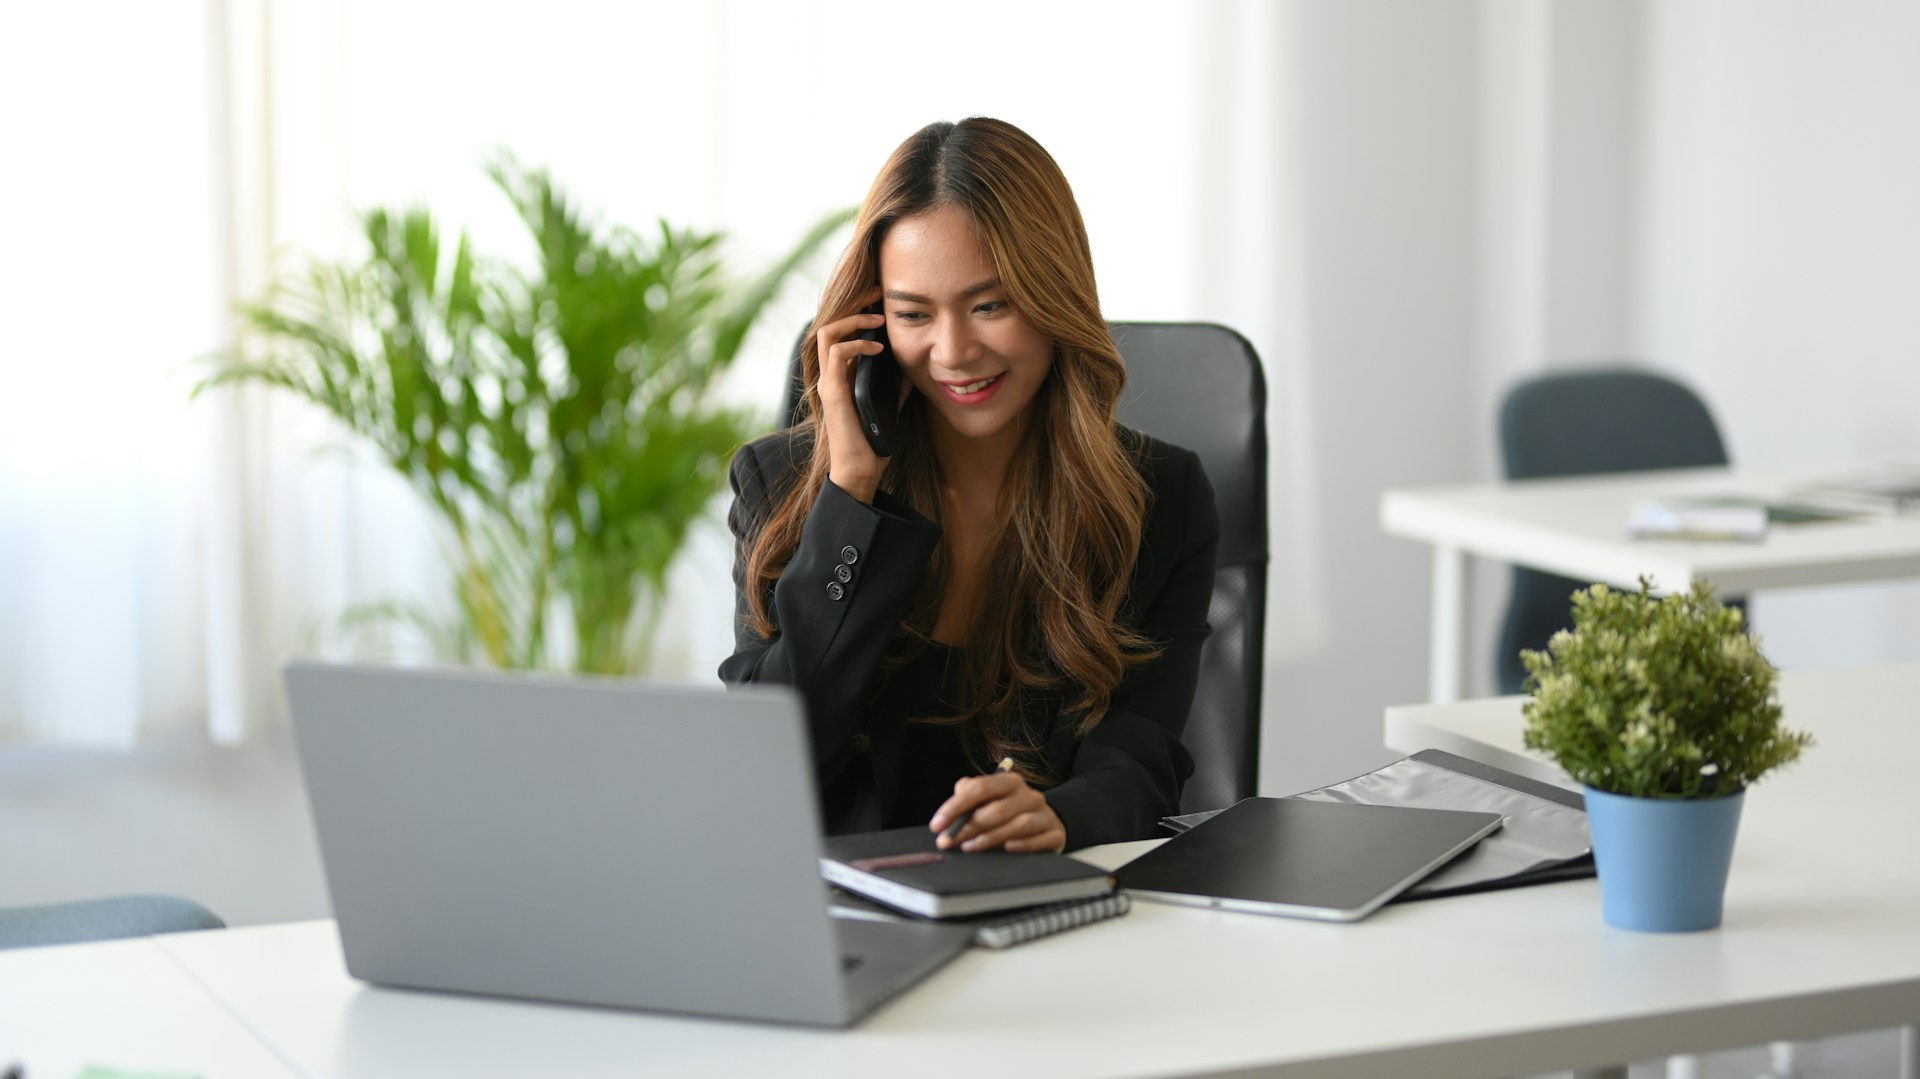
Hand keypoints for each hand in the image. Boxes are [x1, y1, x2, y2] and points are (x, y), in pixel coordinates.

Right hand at [814, 296, 890, 503]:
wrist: (860, 472)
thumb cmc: (872, 445)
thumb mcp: (889, 408)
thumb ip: (895, 389)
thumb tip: (910, 372)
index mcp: (841, 377)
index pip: (840, 333)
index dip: (857, 313)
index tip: (880, 303)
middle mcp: (830, 376)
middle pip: (830, 324)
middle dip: (854, 306)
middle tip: (878, 296)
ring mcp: (829, 383)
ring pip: (827, 333)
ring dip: (853, 321)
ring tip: (877, 320)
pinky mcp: (833, 392)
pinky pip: (836, 354)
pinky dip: (857, 345)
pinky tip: (878, 349)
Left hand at [929, 771, 1066, 852]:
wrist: (1049, 821)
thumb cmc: (1011, 811)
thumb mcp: (990, 799)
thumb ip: (969, 797)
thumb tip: (950, 811)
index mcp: (1009, 782)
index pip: (979, 788)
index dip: (955, 807)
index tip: (937, 825)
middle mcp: (1028, 795)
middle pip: (996, 810)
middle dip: (968, 827)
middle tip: (949, 841)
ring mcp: (1044, 814)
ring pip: (1018, 825)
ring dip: (990, 838)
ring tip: (970, 847)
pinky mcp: (1054, 834)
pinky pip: (1040, 840)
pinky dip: (1024, 845)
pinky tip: (1007, 848)